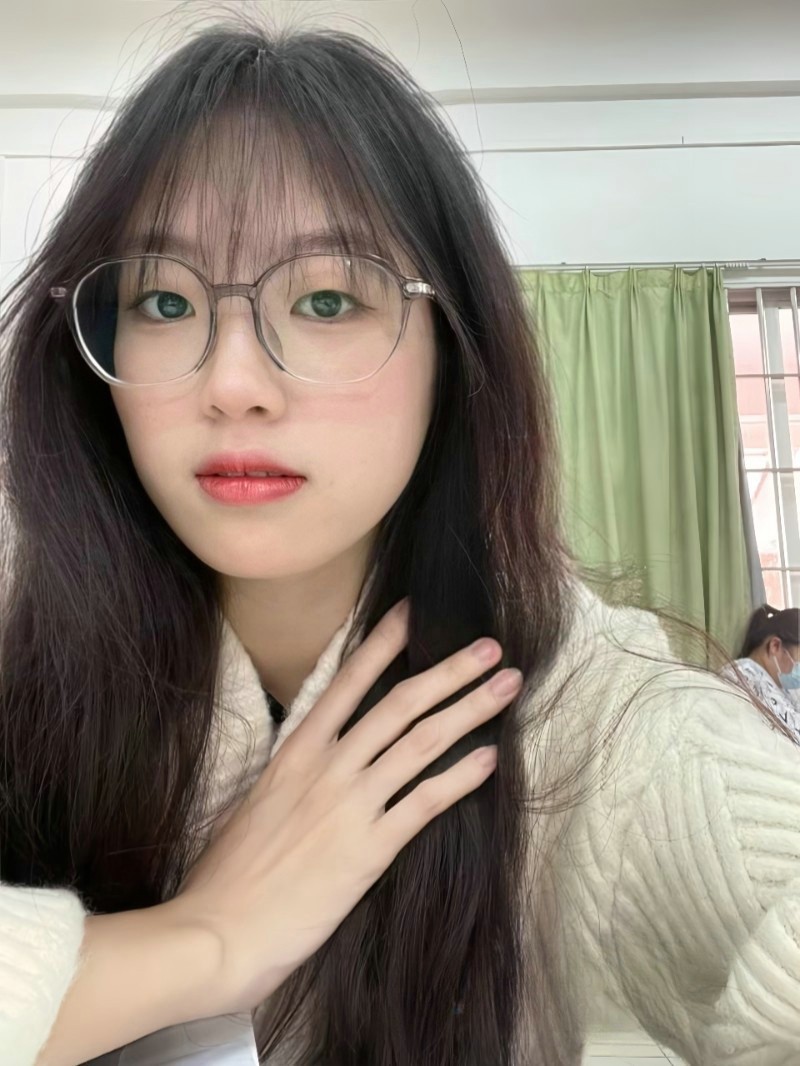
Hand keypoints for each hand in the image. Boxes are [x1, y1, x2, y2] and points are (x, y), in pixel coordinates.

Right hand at [173, 599, 521, 1012]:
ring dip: (470, 710)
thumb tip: (321, 761)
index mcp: (295, 751)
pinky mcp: (368, 850)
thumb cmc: (228, 876)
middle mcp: (327, 767)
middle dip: (451, 670)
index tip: (414, 610)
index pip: (348, 680)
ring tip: (508, 688)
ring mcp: (350, 805)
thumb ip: (292, 776)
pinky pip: (425, 802)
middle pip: (401, 703)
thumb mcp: (255, 805)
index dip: (384, 641)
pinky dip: (462, 778)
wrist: (215, 932)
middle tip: (491, 647)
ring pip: (423, 742)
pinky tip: (491, 759)